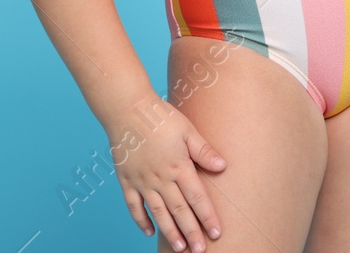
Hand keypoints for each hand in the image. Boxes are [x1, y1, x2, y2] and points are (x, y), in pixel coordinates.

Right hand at [103, 89, 226, 250]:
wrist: (127, 110)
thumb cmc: (161, 117)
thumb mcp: (188, 130)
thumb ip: (204, 151)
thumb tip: (223, 166)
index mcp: (179, 167)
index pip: (197, 198)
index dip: (208, 217)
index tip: (216, 233)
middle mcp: (161, 179)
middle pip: (180, 211)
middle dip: (192, 232)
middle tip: (200, 251)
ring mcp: (142, 182)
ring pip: (158, 213)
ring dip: (170, 231)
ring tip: (180, 248)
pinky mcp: (126, 181)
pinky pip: (134, 206)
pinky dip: (141, 221)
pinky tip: (150, 232)